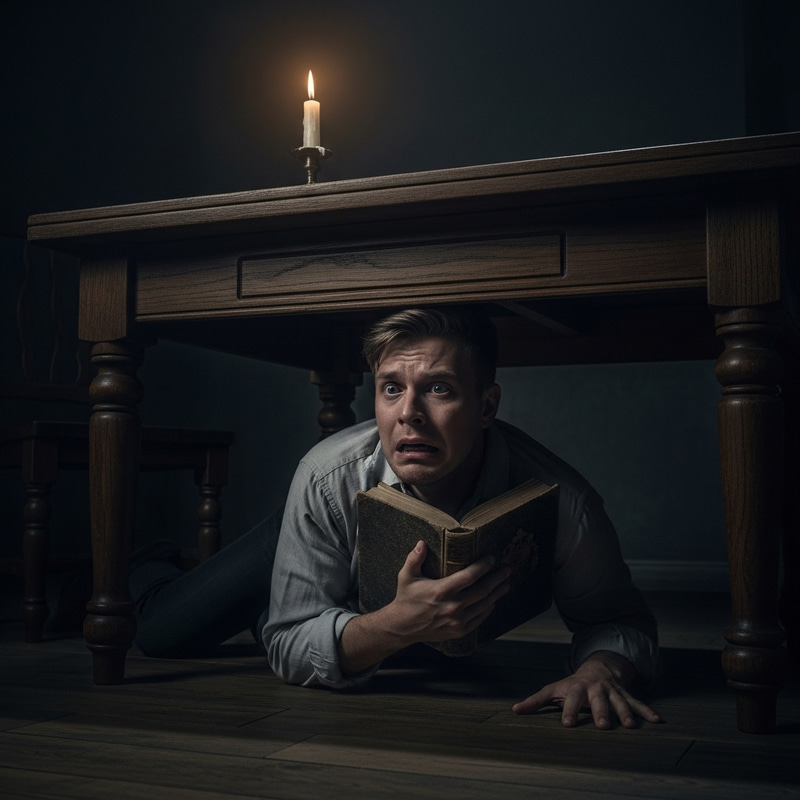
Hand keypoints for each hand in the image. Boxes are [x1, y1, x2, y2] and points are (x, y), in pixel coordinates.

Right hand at [386, 540, 511, 643]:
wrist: (403, 627)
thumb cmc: (406, 598)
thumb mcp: (406, 576)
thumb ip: (414, 558)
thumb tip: (422, 542)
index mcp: (441, 590)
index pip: (469, 576)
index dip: (483, 566)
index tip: (491, 559)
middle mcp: (452, 606)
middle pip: (482, 590)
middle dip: (497, 578)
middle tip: (507, 569)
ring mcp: (457, 620)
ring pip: (484, 605)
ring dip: (497, 593)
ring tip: (506, 583)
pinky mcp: (459, 630)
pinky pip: (479, 619)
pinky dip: (489, 609)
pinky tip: (493, 601)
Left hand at [512, 651, 661, 729]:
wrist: (597, 667)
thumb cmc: (571, 684)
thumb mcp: (553, 689)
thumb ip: (535, 701)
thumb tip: (514, 710)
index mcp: (576, 688)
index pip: (571, 700)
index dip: (568, 711)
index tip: (567, 724)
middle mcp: (595, 689)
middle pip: (598, 701)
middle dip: (601, 712)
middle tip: (603, 726)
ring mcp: (612, 691)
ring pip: (619, 702)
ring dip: (625, 713)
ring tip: (631, 726)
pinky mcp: (625, 695)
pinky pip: (637, 702)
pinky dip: (647, 711)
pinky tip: (658, 721)